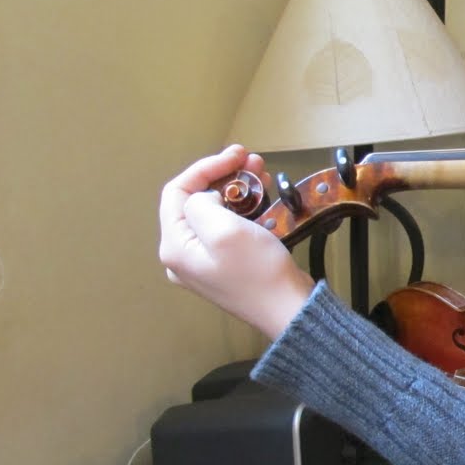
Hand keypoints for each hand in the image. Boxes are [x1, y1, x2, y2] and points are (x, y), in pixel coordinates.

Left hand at [158, 145, 315, 339]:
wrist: (289, 309)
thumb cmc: (258, 272)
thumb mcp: (225, 230)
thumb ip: (201, 204)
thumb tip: (206, 198)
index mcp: (175, 246)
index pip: (177, 192)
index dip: (205, 167)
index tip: (236, 155)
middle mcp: (183, 255)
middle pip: (194, 201)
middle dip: (224, 176)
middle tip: (252, 160)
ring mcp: (204, 261)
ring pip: (214, 212)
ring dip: (237, 188)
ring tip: (261, 172)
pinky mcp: (226, 264)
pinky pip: (227, 227)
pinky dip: (243, 208)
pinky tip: (262, 196)